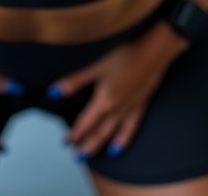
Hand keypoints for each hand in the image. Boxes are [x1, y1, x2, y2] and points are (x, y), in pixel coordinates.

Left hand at [49, 20, 188, 161]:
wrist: (154, 50)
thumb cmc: (126, 53)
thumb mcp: (96, 66)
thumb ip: (74, 82)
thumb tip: (52, 93)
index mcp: (104, 100)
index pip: (85, 122)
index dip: (75, 133)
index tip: (66, 142)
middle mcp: (117, 109)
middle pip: (98, 132)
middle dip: (86, 144)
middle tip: (75, 154)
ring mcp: (130, 109)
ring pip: (113, 134)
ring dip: (100, 146)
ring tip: (90, 157)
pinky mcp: (141, 105)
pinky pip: (131, 129)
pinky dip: (123, 141)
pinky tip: (118, 149)